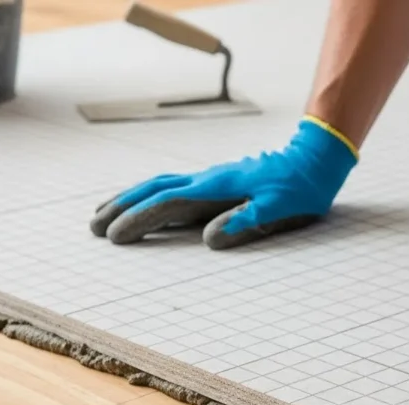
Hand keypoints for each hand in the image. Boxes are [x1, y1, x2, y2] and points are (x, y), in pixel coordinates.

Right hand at [90, 117, 357, 248]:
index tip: (115, 236)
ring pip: (160, 186)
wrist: (315, 160)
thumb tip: (209, 239)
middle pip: (153, 189)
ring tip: (103, 213)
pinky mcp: (216, 183)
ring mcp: (210, 179)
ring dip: (130, 199)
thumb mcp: (280, 209)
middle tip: (93, 226)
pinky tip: (145, 206)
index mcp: (218, 188)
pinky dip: (151, 196)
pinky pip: (174, 188)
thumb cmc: (301, 188)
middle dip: (122, 207)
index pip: (168, 204)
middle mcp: (207, 180)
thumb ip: (245, 221)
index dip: (140, 220)